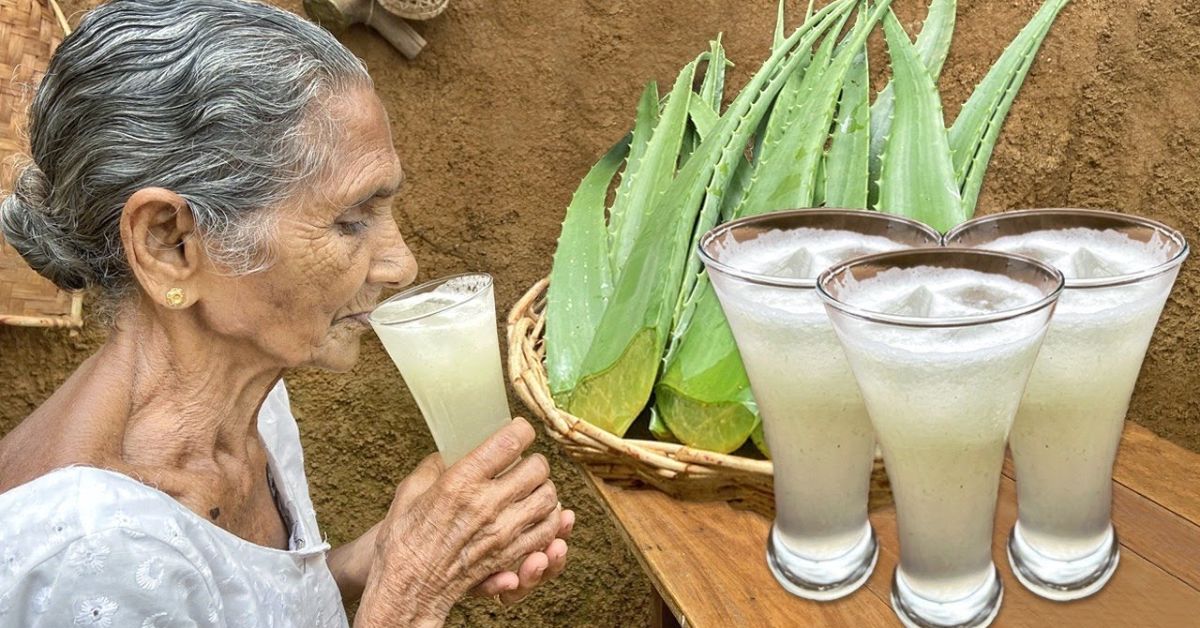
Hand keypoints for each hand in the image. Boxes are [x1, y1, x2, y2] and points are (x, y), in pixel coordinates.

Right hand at [354, 418, 560, 626]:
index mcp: (461, 483)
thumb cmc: (403, 542)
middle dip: (534, 460)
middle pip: (537, 469)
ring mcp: (502, 532)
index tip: (519, 429)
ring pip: (548, 499)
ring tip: (533, 488)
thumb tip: (449, 453)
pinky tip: (537, 514)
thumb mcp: (409, 492)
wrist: (406, 589)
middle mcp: (487, 505)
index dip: (521, 430)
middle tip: (525, 462)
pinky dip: (548, 519)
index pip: (509, 443)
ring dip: (544, 489)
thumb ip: (433, 467)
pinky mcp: (509, 555)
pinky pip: (546, 531)